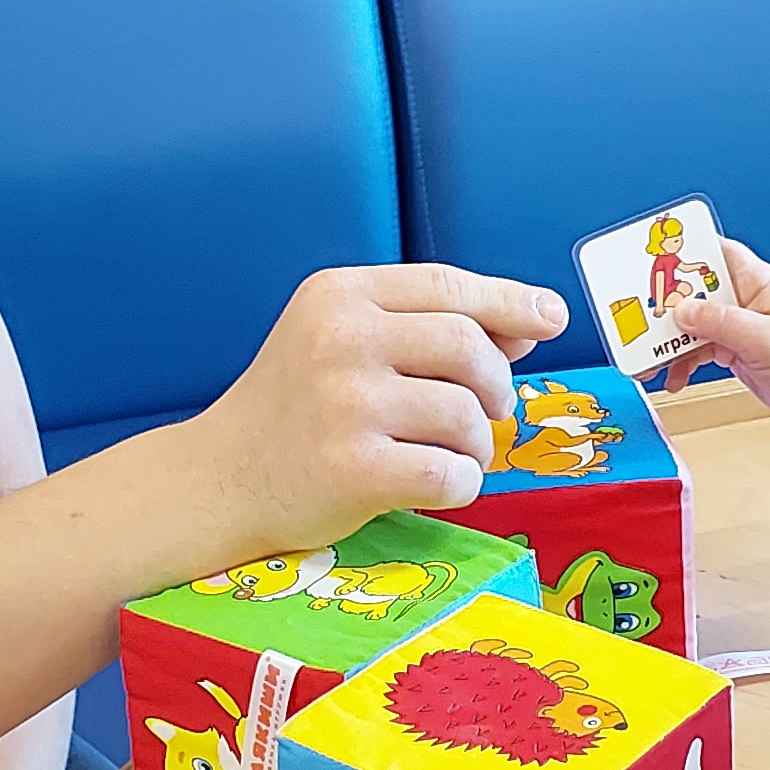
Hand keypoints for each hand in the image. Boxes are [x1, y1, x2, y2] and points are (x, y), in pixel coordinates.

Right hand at [179, 265, 567, 552]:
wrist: (218, 480)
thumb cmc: (293, 409)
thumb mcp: (340, 342)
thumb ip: (424, 327)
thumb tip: (529, 322)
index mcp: (338, 295)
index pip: (448, 286)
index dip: (510, 302)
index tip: (551, 317)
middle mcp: (340, 340)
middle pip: (470, 347)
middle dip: (498, 384)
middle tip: (491, 412)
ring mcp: (344, 404)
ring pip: (467, 414)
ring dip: (480, 442)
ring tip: (455, 453)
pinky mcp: (351, 469)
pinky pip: (450, 472)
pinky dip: (462, 483)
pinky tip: (438, 484)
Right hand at [663, 240, 769, 441]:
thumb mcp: (764, 339)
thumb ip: (723, 324)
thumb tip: (682, 311)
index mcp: (755, 281)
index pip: (714, 252)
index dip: (685, 249)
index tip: (654, 255)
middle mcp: (741, 298)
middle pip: (692, 290)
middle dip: (665, 305)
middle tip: (637, 316)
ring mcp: (734, 323)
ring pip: (689, 323)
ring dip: (667, 342)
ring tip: (647, 359)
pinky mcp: (729, 348)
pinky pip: (694, 349)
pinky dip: (680, 363)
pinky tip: (673, 378)